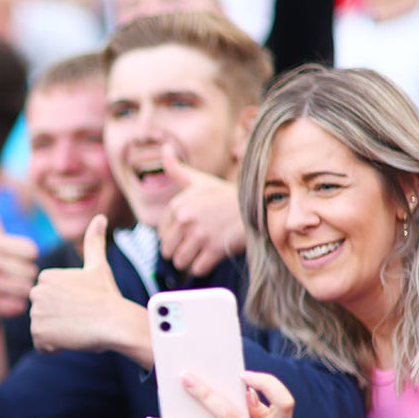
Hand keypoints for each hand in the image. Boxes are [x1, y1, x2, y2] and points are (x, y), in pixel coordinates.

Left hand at [29, 215, 147, 358]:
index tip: (82, 303)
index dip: (66, 306)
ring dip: (59, 334)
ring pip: (44, 330)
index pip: (49, 300)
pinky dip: (55, 347)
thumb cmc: (108, 296)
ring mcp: (36, 312)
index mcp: (46, 276)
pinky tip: (71, 338)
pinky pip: (42, 345)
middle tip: (81, 317)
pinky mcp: (38, 332)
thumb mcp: (98, 267)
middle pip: (45, 314)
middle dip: (61, 320)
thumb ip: (94, 242)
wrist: (115, 322)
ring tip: (78, 327)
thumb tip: (100, 217)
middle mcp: (36, 291)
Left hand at [156, 143, 245, 276]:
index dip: (175, 237)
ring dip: (191, 260)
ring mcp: (200, 235)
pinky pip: (197, 269)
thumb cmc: (224, 195)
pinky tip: (212, 255)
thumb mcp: (199, 180)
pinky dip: (203, 266)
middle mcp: (185, 219)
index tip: (189, 232)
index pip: (162, 235)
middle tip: (196, 244)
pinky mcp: (214, 249)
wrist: (256, 205)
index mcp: (177, 205)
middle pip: (168, 251)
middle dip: (180, 251)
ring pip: (181, 262)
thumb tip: (164, 148)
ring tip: (203, 250)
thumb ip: (176, 169)